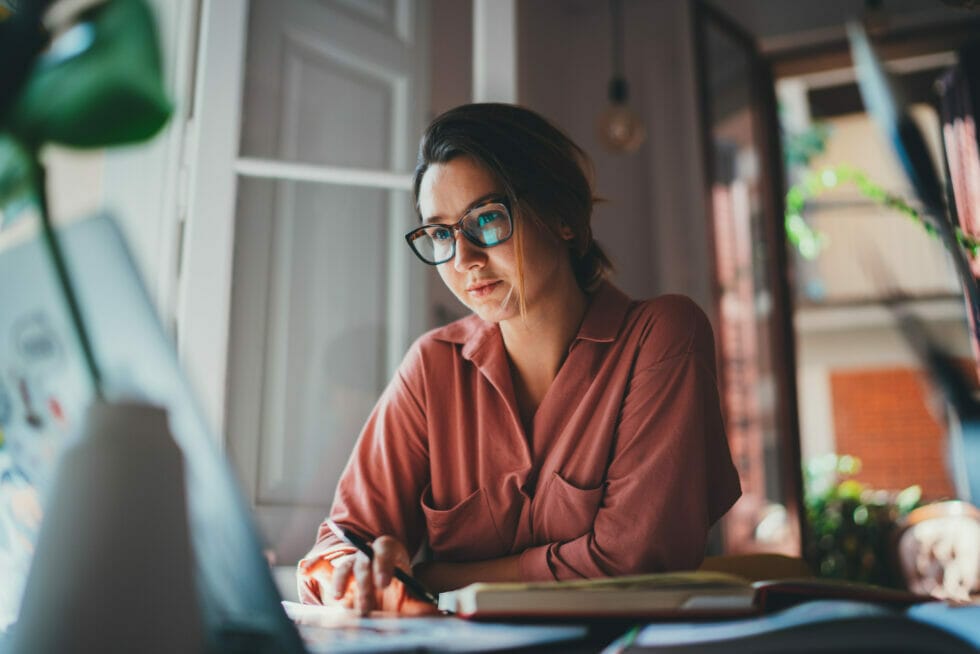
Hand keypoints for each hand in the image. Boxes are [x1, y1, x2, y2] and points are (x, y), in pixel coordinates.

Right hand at [298, 536, 437, 615]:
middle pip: (364, 561)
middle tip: (367, 607)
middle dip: (364, 583)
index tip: (384, 584)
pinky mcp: (338, 577)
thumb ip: (421, 605)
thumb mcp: (414, 599)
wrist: (390, 596)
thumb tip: (435, 616)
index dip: (384, 564)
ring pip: (345, 566)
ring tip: (341, 599)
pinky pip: (323, 568)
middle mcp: (369, 555)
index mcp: (391, 552)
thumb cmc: (402, 595)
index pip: (385, 550)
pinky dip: (314, 567)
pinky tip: (306, 569)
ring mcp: (352, 564)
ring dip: (342, 582)